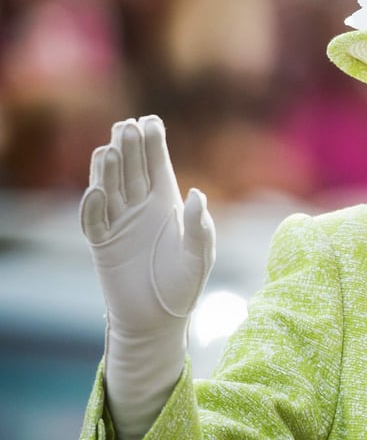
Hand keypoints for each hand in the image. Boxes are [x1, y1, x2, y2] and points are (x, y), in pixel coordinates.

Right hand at [81, 115, 214, 334]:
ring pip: (110, 189)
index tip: (151, 120)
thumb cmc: (185, 285)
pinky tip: (97, 190)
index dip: (154, 145)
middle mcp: (141, 209)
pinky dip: (93, 206)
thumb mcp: (199, 256)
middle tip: (127, 126)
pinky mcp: (102, 245)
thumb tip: (197, 194)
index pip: (158, 167)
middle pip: (132, 171)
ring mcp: (119, 224)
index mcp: (167, 205)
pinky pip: (94, 221)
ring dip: (109, 170)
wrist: (158, 320)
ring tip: (112, 148)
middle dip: (130, 148)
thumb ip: (200, 227)